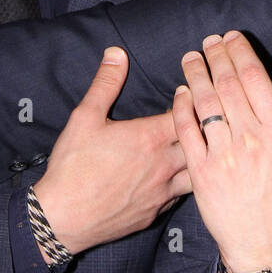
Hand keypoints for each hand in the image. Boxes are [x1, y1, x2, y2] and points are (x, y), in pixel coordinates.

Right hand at [33, 47, 189, 258]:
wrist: (63, 219)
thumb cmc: (73, 166)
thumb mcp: (85, 117)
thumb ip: (106, 83)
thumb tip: (117, 53)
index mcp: (149, 138)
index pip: (188, 113)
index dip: (194, 100)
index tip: (194, 90)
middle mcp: (163, 166)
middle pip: (199, 143)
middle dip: (204, 127)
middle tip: (208, 115)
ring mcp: (161, 193)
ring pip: (197, 173)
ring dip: (200, 158)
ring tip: (203, 147)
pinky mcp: (155, 214)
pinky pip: (181, 196)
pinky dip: (185, 182)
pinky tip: (182, 177)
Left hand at [173, 31, 271, 272]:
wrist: (268, 252)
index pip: (255, 77)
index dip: (240, 51)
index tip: (232, 37)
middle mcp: (250, 140)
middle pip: (227, 83)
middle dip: (216, 56)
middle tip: (209, 41)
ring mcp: (223, 156)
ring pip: (205, 102)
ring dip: (195, 74)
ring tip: (191, 57)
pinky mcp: (202, 174)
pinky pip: (186, 132)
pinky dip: (181, 108)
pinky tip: (181, 92)